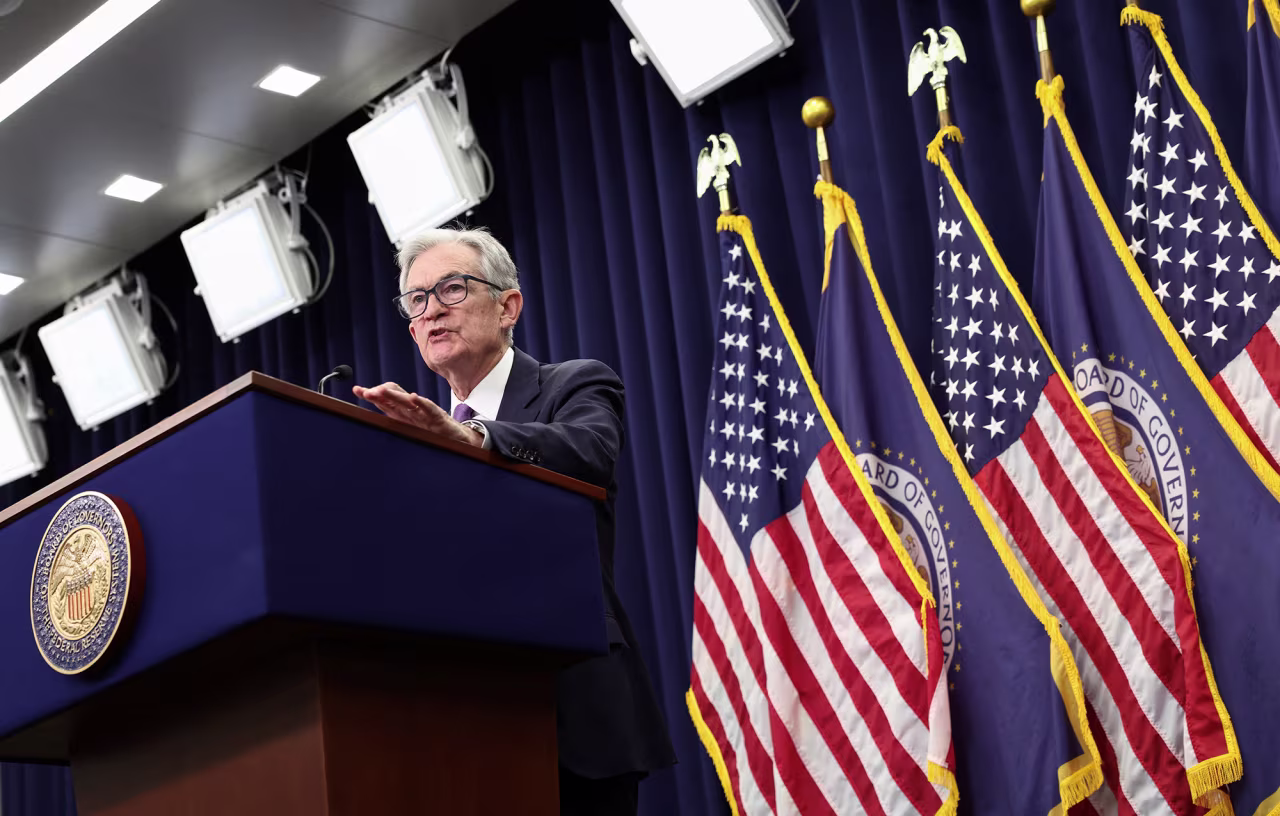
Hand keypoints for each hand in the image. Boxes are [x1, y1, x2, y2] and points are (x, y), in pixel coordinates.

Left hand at [352, 382, 484, 446]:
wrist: (456, 438)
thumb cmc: (431, 431)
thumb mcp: (408, 427)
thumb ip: (392, 420)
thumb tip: (367, 420)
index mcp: (403, 412)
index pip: (384, 399)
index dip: (371, 394)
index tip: (358, 390)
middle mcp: (412, 409)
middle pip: (393, 397)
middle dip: (379, 393)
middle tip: (367, 392)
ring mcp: (425, 412)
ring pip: (408, 401)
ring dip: (395, 395)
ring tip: (382, 391)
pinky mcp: (438, 417)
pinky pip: (429, 408)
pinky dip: (422, 403)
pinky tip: (414, 398)